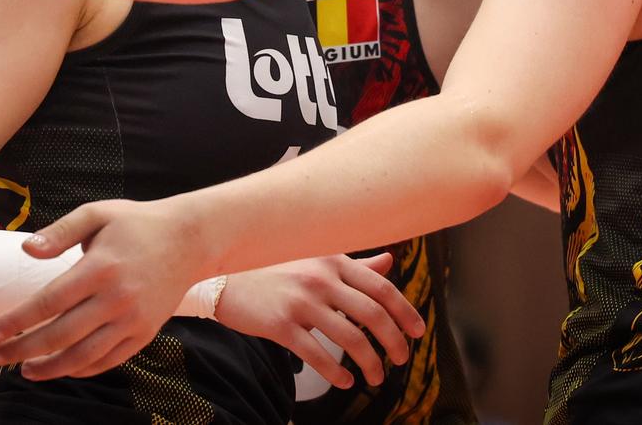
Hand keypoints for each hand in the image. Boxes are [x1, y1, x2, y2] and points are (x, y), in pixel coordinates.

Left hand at [0, 199, 205, 379]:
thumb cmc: (137, 223)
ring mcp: (133, 320)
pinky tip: (60, 368)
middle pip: (59, 335)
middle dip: (21, 350)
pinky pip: (109, 360)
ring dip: (48, 369)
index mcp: (100, 267)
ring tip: (23, 371)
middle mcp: (116, 299)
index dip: (15, 322)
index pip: (47, 303)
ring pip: (83, 356)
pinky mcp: (145, 333)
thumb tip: (26, 250)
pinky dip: (81, 369)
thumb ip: (59, 232)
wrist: (190, 239)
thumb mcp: (98, 213)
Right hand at [215, 253, 419, 389]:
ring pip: (349, 338)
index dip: (405, 312)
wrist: (223, 275)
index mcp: (333, 260)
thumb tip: (389, 261)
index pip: (381, 288)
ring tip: (376, 377)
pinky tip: (345, 382)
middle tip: (401, 360)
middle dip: (393, 342)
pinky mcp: (280, 323)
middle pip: (372, 314)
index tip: (418, 332)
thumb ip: (353, 264)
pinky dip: (336, 372)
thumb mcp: (315, 259)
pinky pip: (316, 354)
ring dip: (369, 363)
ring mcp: (300, 301)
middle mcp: (320, 278)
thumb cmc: (273, 268)